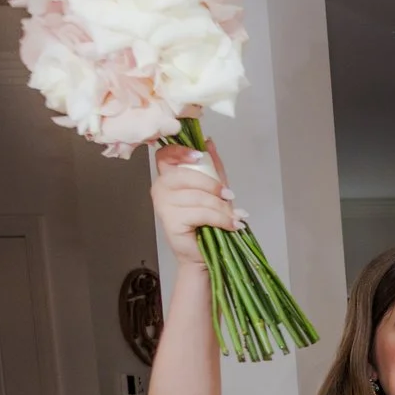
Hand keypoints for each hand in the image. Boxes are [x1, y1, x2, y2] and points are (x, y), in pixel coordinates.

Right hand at [150, 144, 241, 263]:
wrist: (205, 252)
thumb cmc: (207, 222)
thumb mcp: (214, 189)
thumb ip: (212, 166)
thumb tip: (209, 142)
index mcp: (168, 177)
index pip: (164, 155)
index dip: (180, 152)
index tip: (199, 156)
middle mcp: (160, 188)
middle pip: (186, 175)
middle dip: (212, 186)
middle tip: (229, 197)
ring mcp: (162, 204)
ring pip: (197, 196)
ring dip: (221, 207)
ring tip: (234, 217)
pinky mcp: (170, 220)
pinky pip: (200, 212)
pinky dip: (220, 219)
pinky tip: (230, 225)